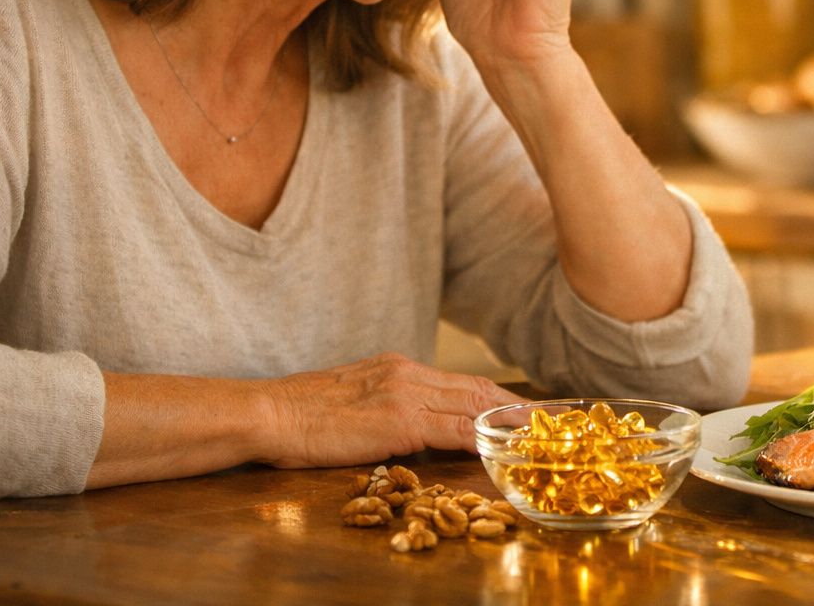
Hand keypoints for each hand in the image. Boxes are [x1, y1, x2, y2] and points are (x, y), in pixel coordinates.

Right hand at [258, 353, 519, 466]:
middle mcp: (407, 373)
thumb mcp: (352, 397)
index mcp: (397, 367)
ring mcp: (404, 394)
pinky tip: (497, 446)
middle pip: (474, 388)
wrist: (269, 412)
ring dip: (505, 421)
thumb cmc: (300, 414)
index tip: (521, 407)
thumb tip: (408, 424)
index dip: (495, 394)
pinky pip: (450, 429)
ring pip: (470, 405)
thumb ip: (385, 404)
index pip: (459, 380)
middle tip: (544, 419)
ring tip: (533, 433)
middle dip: (512, 405)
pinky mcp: (397, 420)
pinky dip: (478, 438)